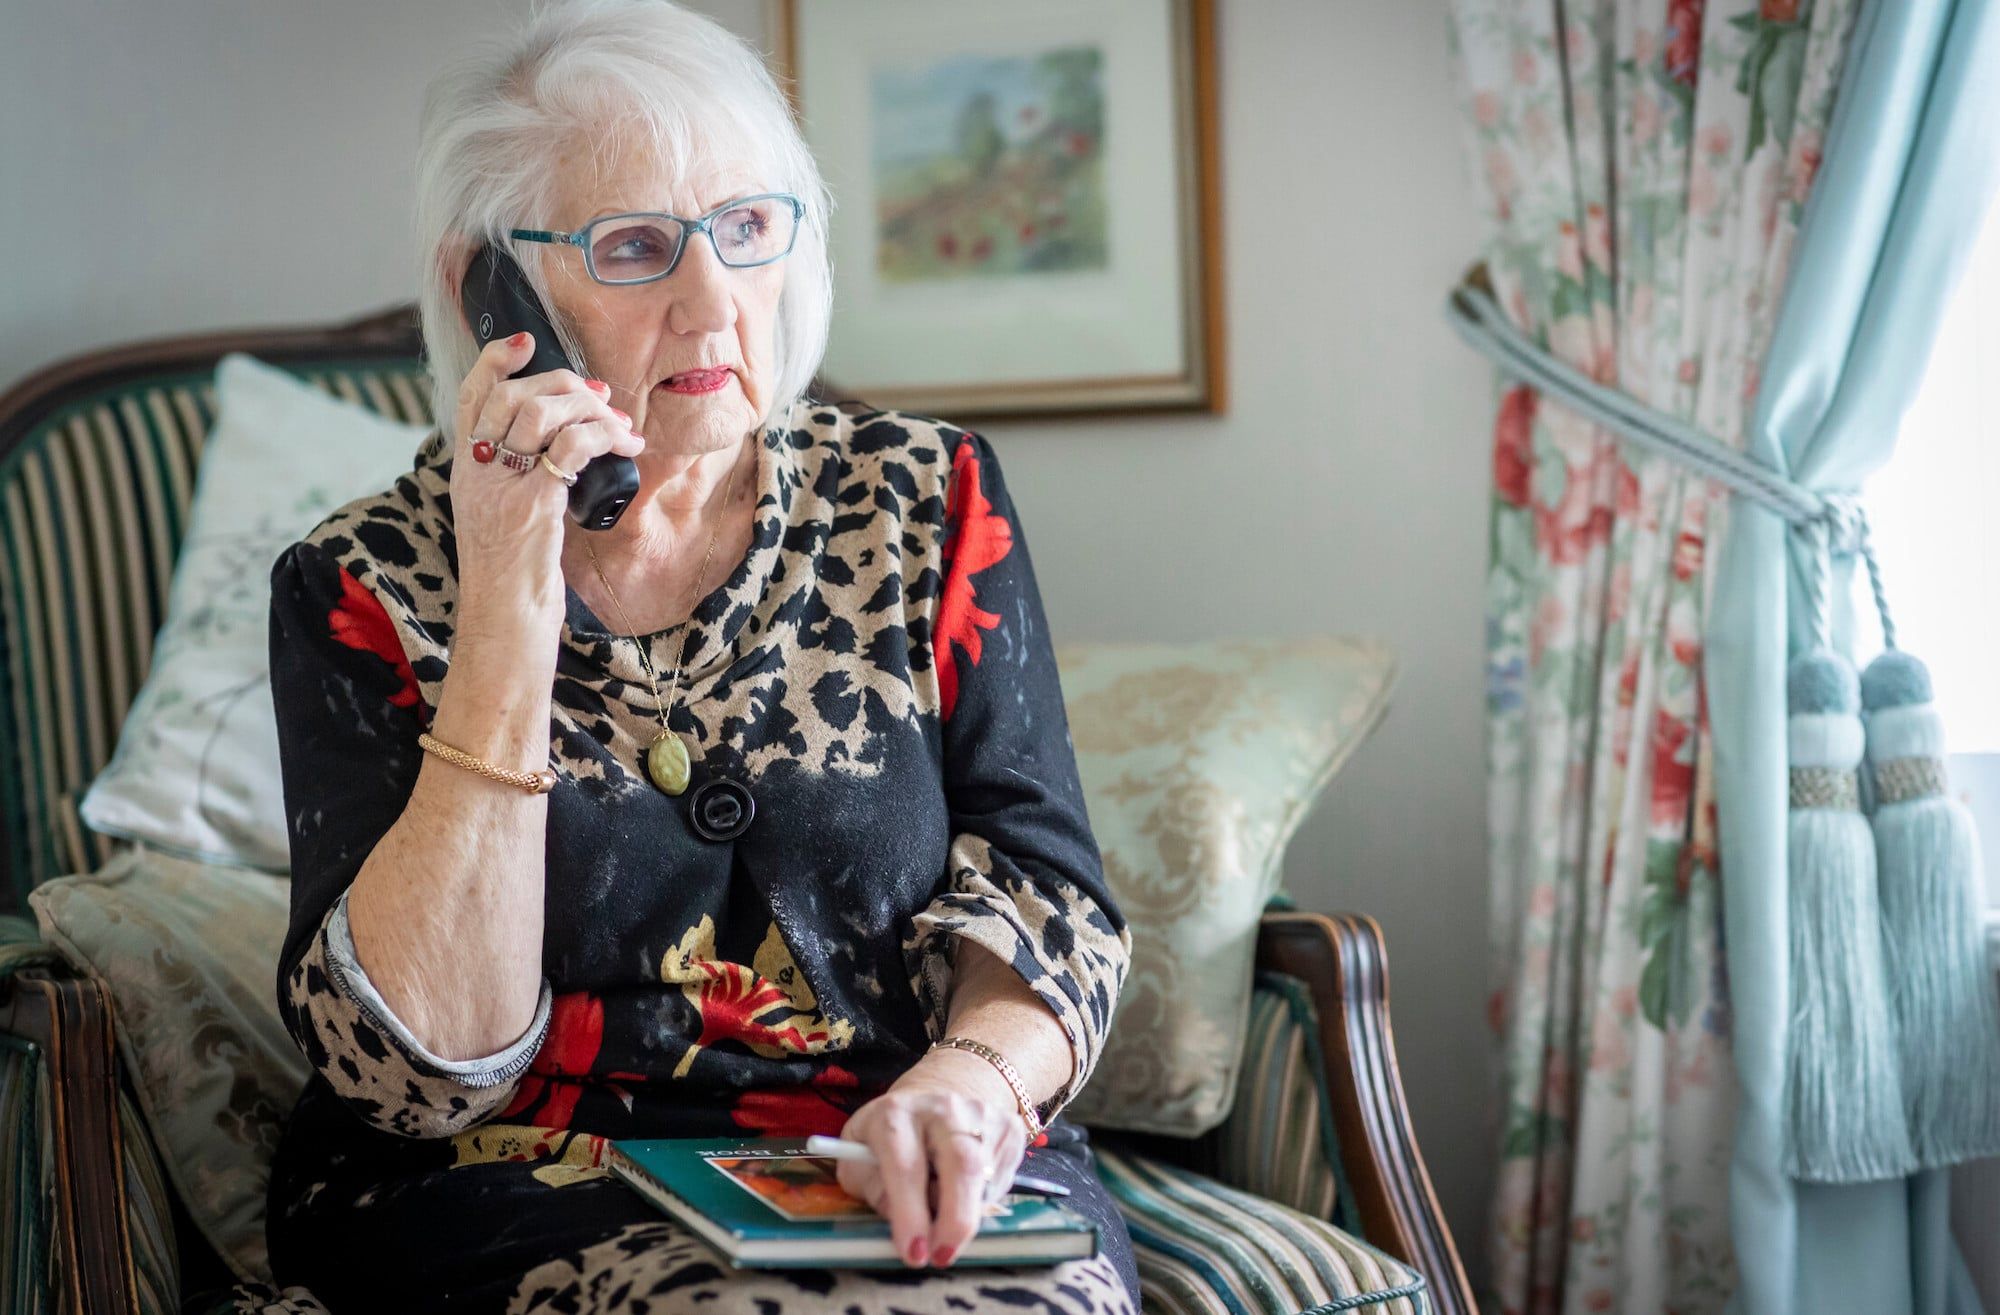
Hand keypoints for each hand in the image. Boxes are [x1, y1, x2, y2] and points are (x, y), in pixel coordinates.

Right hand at [450, 332, 646, 624]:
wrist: (506, 620)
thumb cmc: (515, 575)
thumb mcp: (507, 517)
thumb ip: (520, 479)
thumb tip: (563, 447)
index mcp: (466, 471)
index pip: (471, 397)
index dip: (496, 360)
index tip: (526, 342)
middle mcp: (477, 473)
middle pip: (513, 395)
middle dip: (565, 385)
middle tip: (602, 399)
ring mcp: (502, 487)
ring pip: (541, 413)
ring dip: (589, 409)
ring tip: (620, 426)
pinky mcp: (534, 505)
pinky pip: (570, 448)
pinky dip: (604, 436)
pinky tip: (626, 446)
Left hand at [834, 1048, 1030, 1267]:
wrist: (936, 1098)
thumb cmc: (890, 1140)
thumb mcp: (862, 1161)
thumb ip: (875, 1193)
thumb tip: (908, 1228)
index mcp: (895, 1114)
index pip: (905, 1166)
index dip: (911, 1214)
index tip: (914, 1253)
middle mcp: (942, 1108)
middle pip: (962, 1165)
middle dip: (955, 1220)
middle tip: (942, 1256)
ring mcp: (981, 1114)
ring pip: (985, 1179)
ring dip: (966, 1214)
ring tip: (945, 1215)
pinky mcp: (1009, 1127)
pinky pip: (1002, 1180)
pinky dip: (983, 1201)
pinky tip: (964, 1190)